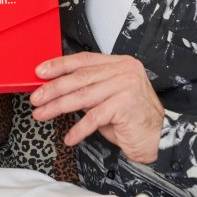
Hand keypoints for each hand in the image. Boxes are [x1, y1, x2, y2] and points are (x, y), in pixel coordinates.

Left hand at [30, 52, 163, 163]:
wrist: (160, 137)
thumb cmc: (131, 118)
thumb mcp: (108, 98)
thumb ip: (89, 89)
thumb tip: (56, 88)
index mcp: (119, 63)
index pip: (83, 60)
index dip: (59, 65)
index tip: (40, 72)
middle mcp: (124, 70)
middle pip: (80, 77)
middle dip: (53, 88)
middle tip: (36, 98)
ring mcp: (126, 86)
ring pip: (83, 96)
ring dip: (58, 107)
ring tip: (42, 114)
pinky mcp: (126, 105)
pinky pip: (94, 117)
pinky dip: (79, 129)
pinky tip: (69, 137)